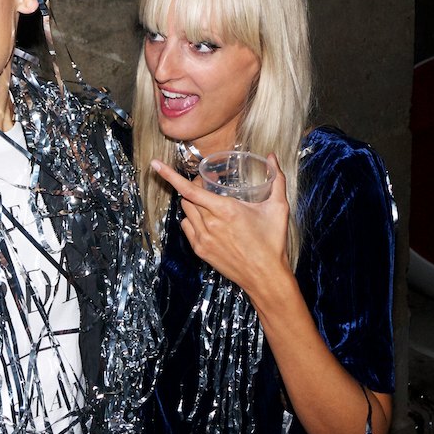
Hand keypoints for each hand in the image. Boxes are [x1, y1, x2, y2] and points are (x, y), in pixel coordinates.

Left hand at [149, 154, 291, 297]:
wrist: (265, 276)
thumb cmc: (272, 243)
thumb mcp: (278, 208)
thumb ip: (276, 179)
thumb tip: (272, 157)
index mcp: (226, 210)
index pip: (190, 189)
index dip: (170, 176)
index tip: (155, 164)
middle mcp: (210, 224)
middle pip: (187, 198)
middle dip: (194, 187)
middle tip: (208, 184)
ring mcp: (203, 238)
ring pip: (186, 212)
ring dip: (193, 203)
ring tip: (209, 203)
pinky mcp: (201, 250)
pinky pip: (187, 228)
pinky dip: (192, 220)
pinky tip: (206, 220)